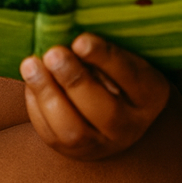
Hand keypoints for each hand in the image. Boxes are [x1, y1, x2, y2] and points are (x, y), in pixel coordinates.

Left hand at [20, 33, 169, 159]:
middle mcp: (130, 125)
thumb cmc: (118, 73)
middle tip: (53, 53)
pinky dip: (36, 106)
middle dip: (73, 79)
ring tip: (31, 65)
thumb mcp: (124, 58)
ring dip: (48, 94)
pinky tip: (31, 81)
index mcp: (150, 94)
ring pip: (73, 130)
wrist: (118, 113)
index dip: (103, 57)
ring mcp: (101, 144)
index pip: (129, 75)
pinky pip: (51, 135)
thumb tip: (69, 30)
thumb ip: (103, 50)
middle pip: (103, 109)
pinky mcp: (73, 152)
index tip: (80, 40)